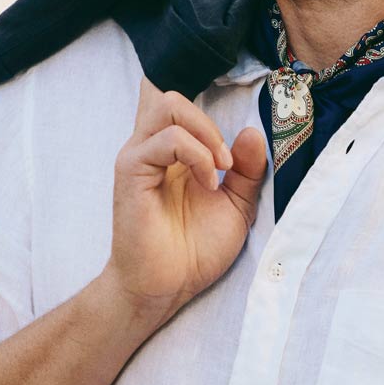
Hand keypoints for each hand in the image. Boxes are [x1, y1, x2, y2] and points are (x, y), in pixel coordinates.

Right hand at [106, 78, 267, 318]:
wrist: (166, 288)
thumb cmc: (194, 251)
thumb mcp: (237, 206)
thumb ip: (247, 170)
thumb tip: (252, 132)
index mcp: (175, 154)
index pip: (177, 105)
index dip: (201, 100)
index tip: (226, 131)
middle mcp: (153, 148)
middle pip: (172, 96)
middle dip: (208, 119)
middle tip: (229, 160)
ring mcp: (139, 157)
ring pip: (168, 105)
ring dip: (205, 131)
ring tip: (222, 168)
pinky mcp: (131, 171)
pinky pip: (165, 139)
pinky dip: (197, 155)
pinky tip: (209, 184)